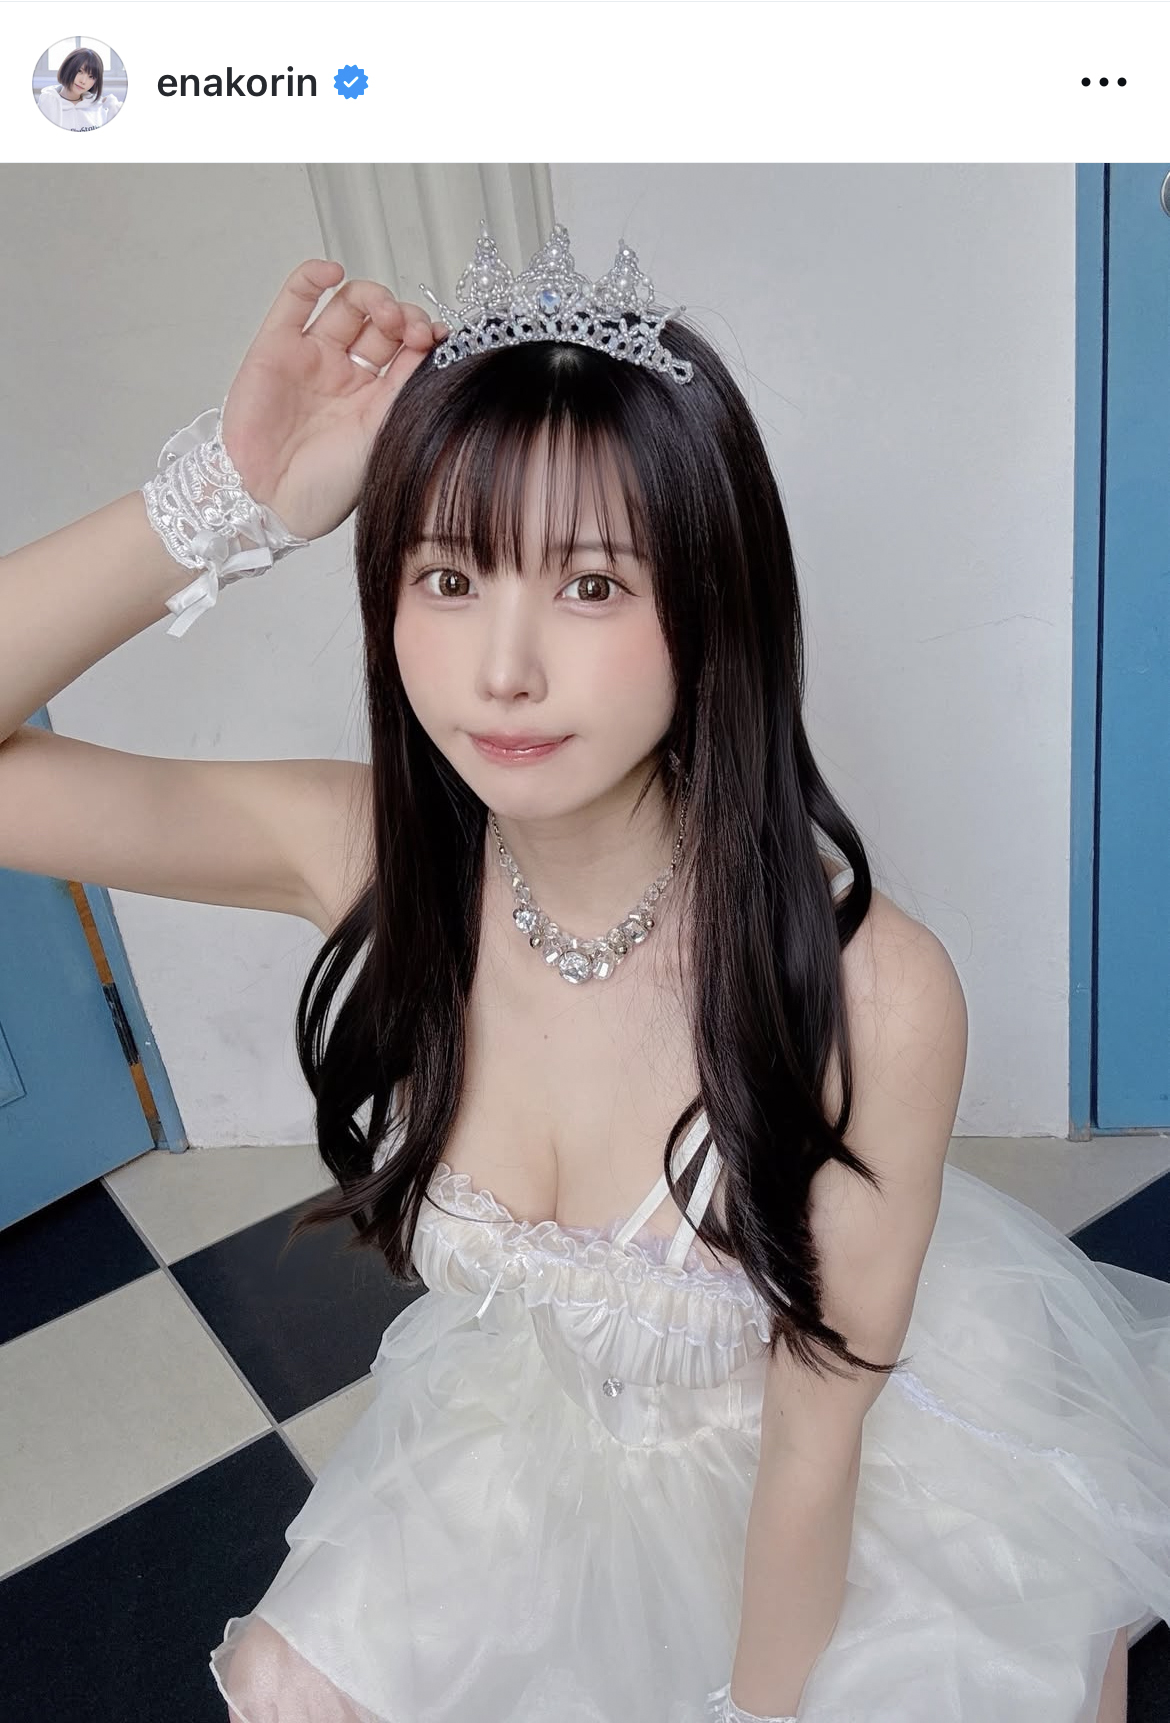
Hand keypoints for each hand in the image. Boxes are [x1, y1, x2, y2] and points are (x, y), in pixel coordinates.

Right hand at [218, 259, 450, 541]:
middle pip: (381, 322)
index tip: (436, 339)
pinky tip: (333, 272)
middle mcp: (346, 374)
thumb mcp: (382, 435)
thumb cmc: (327, 485)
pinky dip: (312, 277)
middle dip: (402, 316)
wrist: (274, 501)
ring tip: (384, 312)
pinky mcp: (275, 347)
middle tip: (410, 329)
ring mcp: (311, 358)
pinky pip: (294, 300)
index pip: (408, 348)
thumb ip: (406, 390)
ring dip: (372, 297)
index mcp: (376, 397)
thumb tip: (440, 349)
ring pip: (347, 305)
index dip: (424, 335)